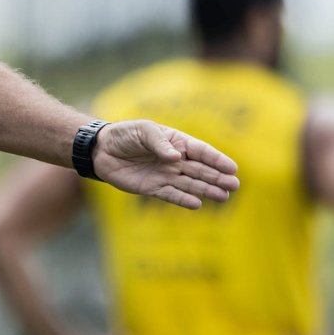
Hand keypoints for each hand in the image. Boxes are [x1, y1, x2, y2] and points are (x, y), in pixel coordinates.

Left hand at [92, 120, 239, 208]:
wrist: (100, 149)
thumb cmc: (124, 135)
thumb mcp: (143, 130)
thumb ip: (160, 143)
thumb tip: (176, 158)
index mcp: (176, 142)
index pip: (201, 151)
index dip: (217, 160)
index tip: (232, 168)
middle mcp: (174, 160)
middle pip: (200, 170)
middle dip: (217, 177)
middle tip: (234, 185)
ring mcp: (164, 175)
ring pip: (190, 184)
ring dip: (206, 190)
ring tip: (223, 197)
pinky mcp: (152, 188)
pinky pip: (171, 195)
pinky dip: (183, 200)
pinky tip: (197, 204)